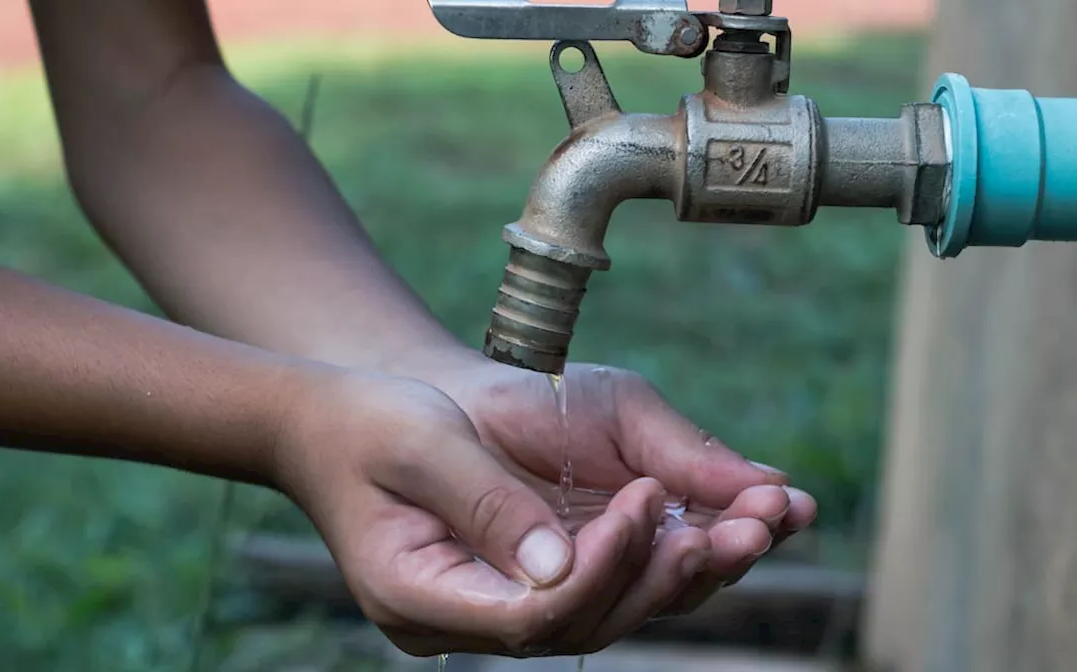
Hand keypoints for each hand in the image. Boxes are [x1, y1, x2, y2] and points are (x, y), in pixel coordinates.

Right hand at [276, 368, 714, 657]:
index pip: (531, 615)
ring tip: (752, 521)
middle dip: (662, 575)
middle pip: (579, 624)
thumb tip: (562, 564)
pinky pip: (598, 582)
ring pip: (600, 611)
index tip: (645, 501)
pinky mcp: (521, 578)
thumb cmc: (368, 423)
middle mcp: (461, 616)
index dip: (600, 569)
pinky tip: (715, 517)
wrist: (336, 422)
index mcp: (419, 593)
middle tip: (737, 524)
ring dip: (678, 571)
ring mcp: (491, 604)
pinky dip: (657, 553)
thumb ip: (487, 502)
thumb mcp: (420, 444)